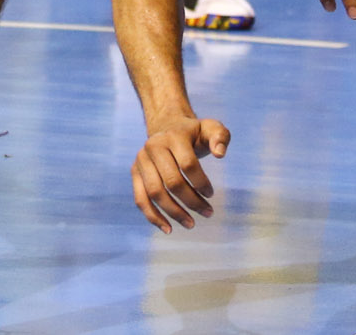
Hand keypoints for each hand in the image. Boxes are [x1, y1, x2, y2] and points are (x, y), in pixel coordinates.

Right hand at [132, 116, 230, 232]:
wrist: (166, 127)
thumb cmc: (193, 134)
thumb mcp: (211, 128)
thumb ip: (220, 136)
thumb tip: (220, 154)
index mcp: (173, 136)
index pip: (188, 164)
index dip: (201, 183)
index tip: (211, 194)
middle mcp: (153, 147)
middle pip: (172, 181)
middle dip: (191, 201)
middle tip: (208, 213)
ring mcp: (141, 160)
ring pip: (155, 193)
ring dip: (174, 213)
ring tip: (191, 224)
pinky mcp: (135, 172)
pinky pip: (141, 199)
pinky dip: (153, 217)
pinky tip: (168, 229)